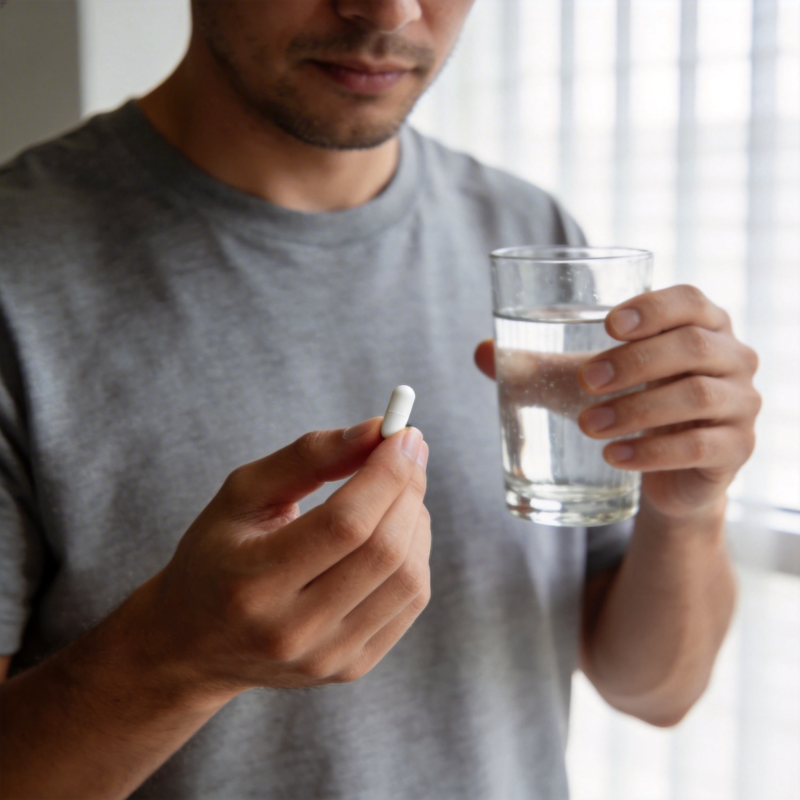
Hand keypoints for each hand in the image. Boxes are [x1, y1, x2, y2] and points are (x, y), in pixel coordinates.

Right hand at [144, 419, 429, 696]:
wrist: (194, 643)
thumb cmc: (217, 554)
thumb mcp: (243, 494)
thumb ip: (308, 456)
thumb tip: (376, 430)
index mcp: (252, 583)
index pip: (345, 524)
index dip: (387, 473)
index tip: (403, 433)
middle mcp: (291, 631)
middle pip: (383, 552)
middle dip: (408, 489)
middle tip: (408, 450)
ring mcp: (326, 658)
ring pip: (408, 579)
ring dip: (416, 520)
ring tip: (398, 492)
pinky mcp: (350, 668)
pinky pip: (410, 603)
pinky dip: (416, 554)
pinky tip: (397, 531)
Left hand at [475, 285, 760, 520]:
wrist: (668, 472)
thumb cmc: (630, 406)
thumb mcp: (586, 382)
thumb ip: (538, 366)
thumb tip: (480, 351)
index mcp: (701, 325)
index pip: (688, 301)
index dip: (653, 308)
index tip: (608, 325)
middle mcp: (731, 357)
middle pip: (690, 348)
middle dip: (633, 363)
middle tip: (584, 382)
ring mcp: (741, 404)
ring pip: (696, 397)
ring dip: (636, 411)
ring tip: (587, 426)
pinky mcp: (735, 450)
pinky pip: (701, 447)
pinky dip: (653, 452)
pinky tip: (614, 457)